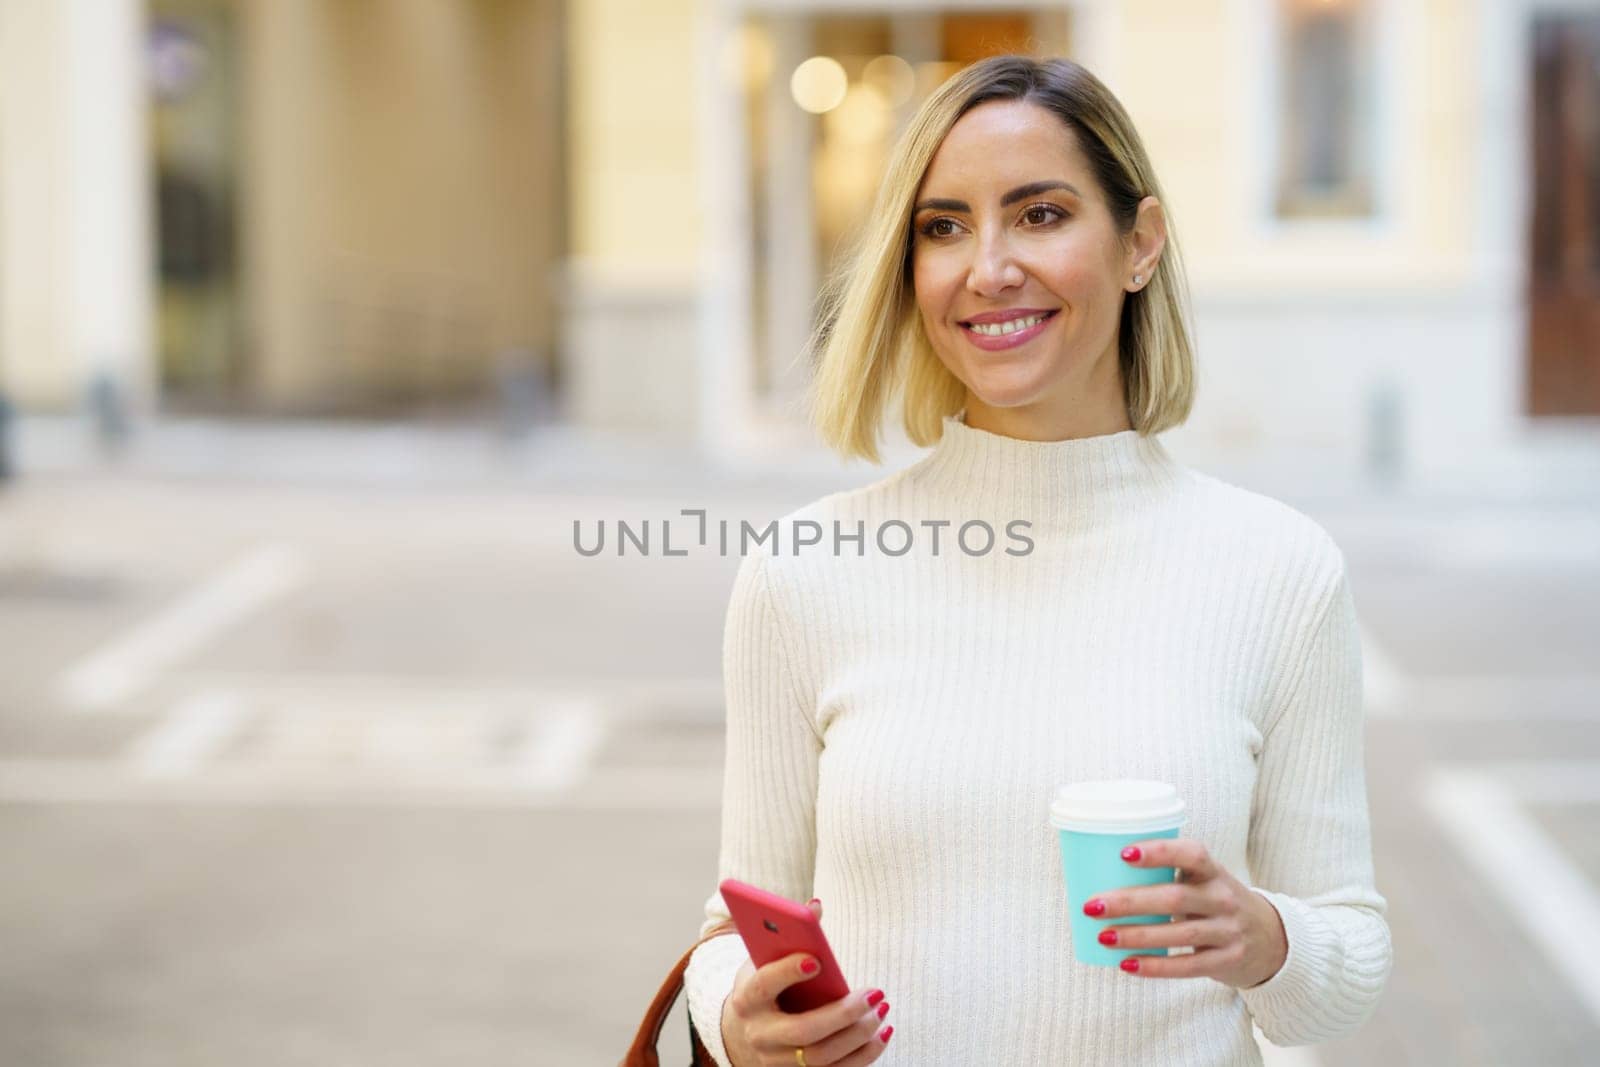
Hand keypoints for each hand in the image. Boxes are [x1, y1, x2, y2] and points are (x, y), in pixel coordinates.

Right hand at [721, 899, 893, 1065]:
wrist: (751, 1027)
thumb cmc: (766, 983)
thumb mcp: (767, 958)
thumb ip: (788, 935)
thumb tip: (815, 907)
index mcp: (747, 999)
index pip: (765, 986)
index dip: (787, 973)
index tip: (817, 960)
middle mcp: (759, 1035)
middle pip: (802, 1031)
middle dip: (843, 1014)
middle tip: (874, 994)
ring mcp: (777, 1061)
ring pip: (822, 1058)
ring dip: (858, 1035)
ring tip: (881, 1009)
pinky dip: (864, 1056)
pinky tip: (882, 1033)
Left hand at [1087, 838, 1288, 987]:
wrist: (1270, 939)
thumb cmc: (1215, 902)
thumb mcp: (1204, 881)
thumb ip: (1168, 876)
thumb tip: (1100, 874)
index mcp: (1214, 871)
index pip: (1192, 854)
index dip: (1159, 851)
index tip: (1123, 853)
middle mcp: (1224, 898)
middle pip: (1176, 898)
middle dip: (1131, 902)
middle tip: (1092, 905)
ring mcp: (1229, 931)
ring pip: (1179, 933)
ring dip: (1136, 936)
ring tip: (1102, 936)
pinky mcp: (1227, 961)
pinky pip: (1187, 966)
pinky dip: (1154, 966)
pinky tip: (1126, 964)